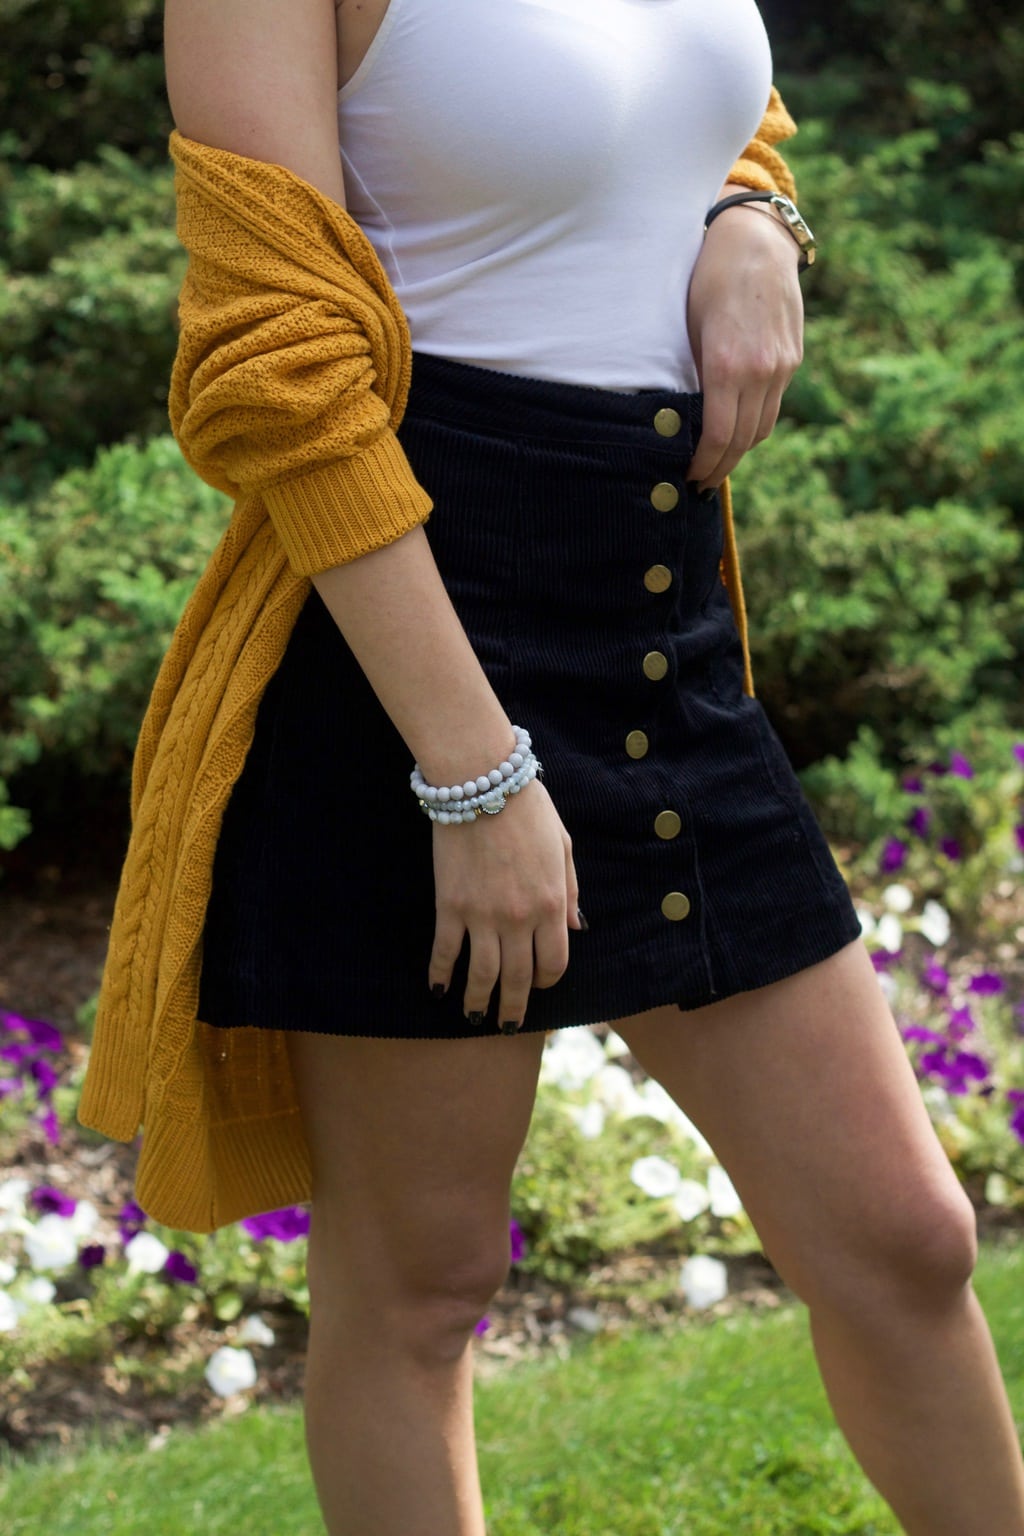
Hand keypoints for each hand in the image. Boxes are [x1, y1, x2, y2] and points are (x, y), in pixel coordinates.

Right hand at [428, 780, 580, 1030]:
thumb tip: (576, 928)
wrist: (482, 781)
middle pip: (519, 979)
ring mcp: (481, 916)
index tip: (540, 985)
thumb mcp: (563, 846)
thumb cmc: (527, 808)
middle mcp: (518, 918)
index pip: (554, 962)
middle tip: (508, 1024)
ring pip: (482, 975)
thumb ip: (569, 891)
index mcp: (551, 904)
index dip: (548, 980)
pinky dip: (440, 974)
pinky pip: (445, 951)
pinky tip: (438, 988)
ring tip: (474, 1016)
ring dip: (478, 1002)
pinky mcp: (449, 906)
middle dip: (514, 1008)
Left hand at [685, 203, 803, 491]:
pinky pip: (773, 405)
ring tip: (717, 463)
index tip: (688, 477)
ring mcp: (782, 366)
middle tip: (700, 483)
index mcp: (729, 366)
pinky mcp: (793, 358)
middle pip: (744, 441)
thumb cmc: (708, 280)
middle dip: (720, 467)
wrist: (756, 241)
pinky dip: (754, 424)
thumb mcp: (689, 328)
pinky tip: (737, 429)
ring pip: (762, 427)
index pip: (719, 437)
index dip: (703, 464)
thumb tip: (685, 420)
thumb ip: (694, 375)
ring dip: (740, 451)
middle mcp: (761, 371)